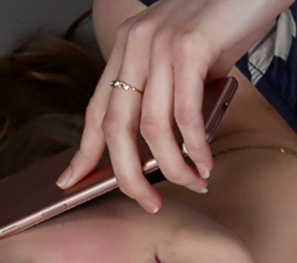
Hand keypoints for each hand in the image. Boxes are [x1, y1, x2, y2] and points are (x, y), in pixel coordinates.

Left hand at [59, 0, 289, 208]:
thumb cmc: (226, 25)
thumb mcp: (183, 59)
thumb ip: (164, 95)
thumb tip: (161, 152)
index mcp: (127, 47)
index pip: (97, 109)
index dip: (84, 152)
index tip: (70, 184)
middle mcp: (136, 43)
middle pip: (117, 129)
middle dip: (129, 177)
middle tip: (148, 204)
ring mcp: (160, 44)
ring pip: (153, 129)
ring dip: (173, 168)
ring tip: (193, 184)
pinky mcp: (189, 46)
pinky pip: (185, 115)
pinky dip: (195, 147)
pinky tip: (205, 163)